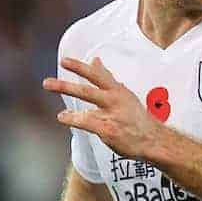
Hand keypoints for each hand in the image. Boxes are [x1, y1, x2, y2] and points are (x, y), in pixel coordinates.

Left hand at [43, 58, 162, 160]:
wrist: (154, 140)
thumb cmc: (136, 118)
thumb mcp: (123, 94)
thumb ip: (107, 78)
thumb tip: (95, 60)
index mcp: (118, 90)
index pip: (97, 74)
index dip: (80, 67)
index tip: (64, 61)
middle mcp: (114, 100)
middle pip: (88, 89)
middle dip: (66, 85)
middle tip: (47, 83)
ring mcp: (112, 115)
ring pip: (86, 105)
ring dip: (68, 99)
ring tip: (52, 97)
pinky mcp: (109, 129)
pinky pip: (87, 122)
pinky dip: (73, 119)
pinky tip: (62, 117)